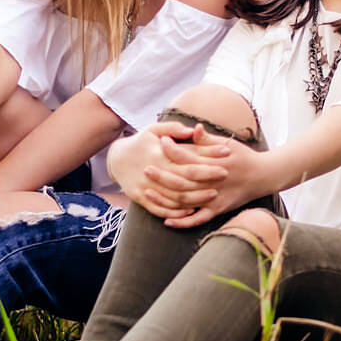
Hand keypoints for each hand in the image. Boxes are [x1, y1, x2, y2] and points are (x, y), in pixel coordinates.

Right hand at [109, 121, 230, 218]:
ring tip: (213, 194)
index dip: (208, 157)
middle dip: (207, 178)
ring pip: (175, 197)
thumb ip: (173, 128)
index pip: (188, 158)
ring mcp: (145, 187)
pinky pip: (160, 209)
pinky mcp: (140, 198)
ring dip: (196, 198)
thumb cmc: (140, 142)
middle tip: (225, 174)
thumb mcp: (153, 129)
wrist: (115, 159)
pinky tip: (192, 210)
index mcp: (158, 154)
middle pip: (185, 180)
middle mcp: (153, 171)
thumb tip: (194, 129)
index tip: (226, 153)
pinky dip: (176, 212)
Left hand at [156, 136, 281, 228]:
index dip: (172, 149)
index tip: (159, 143)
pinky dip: (183, 221)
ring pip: (185, 201)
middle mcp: (212, 181)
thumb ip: (208, 139)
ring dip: (165, 198)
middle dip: (162, 175)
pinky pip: (198, 219)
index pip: (188, 156)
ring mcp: (215, 197)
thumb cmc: (243, 156)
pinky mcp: (218, 210)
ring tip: (147, 193)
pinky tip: (167, 220)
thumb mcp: (227, 144)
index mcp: (213, 163)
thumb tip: (194, 128)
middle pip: (182, 180)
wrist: (264, 175)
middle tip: (146, 169)